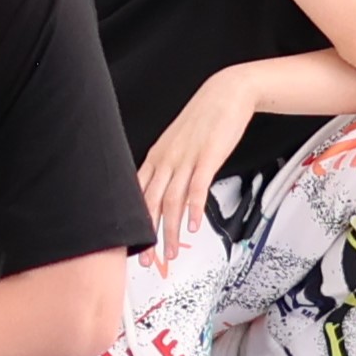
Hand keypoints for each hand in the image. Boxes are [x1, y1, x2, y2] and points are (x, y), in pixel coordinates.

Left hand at [138, 76, 249, 253]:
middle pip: (151, 202)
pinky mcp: (206, 157)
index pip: (138, 194)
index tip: (131, 244)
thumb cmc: (203, 122)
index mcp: (156, 158)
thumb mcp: (179, 146)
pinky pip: (196, 187)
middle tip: (146, 260)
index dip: (133, 222)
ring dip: (170, 230)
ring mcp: (184, 159)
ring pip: (171, 200)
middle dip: (148, 235)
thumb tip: (164, 193)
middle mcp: (165, 160)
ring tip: (171, 252)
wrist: (224, 95)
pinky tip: (193, 226)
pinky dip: (193, 209)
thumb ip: (170, 169)